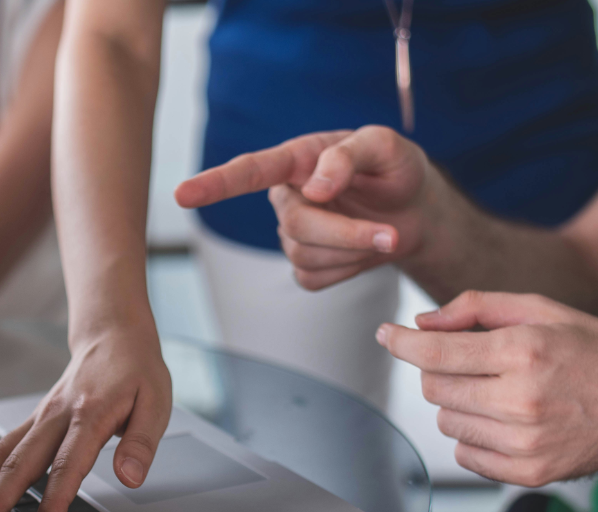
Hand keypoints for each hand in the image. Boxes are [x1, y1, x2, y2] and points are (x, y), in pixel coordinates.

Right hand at [0, 324, 171, 511]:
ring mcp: (42, 416)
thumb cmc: (137, 370)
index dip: (55, 501)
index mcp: (91, 413)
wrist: (113, 334)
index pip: (67, 465)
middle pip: (21, 462)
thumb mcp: (157, 402)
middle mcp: (58, 415)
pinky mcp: (35, 419)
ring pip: (3, 454)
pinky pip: (3, 446)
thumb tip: (130, 478)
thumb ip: (141, 443)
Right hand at [175, 126, 439, 289]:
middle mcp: (287, 196)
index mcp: (297, 159)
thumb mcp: (386, 147)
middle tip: (390, 234)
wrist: (416, 211)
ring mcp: (293, 234)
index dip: (214, 184)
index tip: (182, 194)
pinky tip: (362, 252)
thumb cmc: (396, 170)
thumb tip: (315, 188)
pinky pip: (314, 279)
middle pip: (296, 225)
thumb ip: (349, 155)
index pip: (249, 171)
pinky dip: (348, 271)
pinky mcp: (306, 266)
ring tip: (385, 234)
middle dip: (345, 234)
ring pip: (305, 256)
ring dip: (353, 251)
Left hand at [377, 291, 597, 485]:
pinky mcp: (528, 473)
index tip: (386, 335)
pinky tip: (503, 420)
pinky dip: (472, 437)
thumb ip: (476, 307)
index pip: (435, 352)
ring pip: (445, 421)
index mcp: (523, 352)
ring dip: (457, 403)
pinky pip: (465, 455)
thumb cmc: (596, 353)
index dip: (401, 343)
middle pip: (434, 387)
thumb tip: (422, 323)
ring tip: (496, 392)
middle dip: (440, 370)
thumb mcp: (543, 310)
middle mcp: (521, 400)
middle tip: (471, 363)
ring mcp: (524, 442)